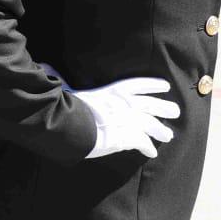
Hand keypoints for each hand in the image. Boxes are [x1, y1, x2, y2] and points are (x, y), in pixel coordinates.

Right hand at [47, 67, 178, 159]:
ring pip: (151, 124)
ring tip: (168, 135)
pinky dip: (147, 147)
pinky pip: (141, 142)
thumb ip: (60, 78)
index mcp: (112, 91)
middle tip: (175, 111)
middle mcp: (124, 104)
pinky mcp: (125, 137)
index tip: (165, 86)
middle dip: (165, 107)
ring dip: (161, 130)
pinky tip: (151, 152)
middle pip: (151, 104)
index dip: (153, 85)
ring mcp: (127, 121)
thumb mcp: (65, 89)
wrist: (66, 124)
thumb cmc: (63, 105)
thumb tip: (45, 66)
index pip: (138, 84)